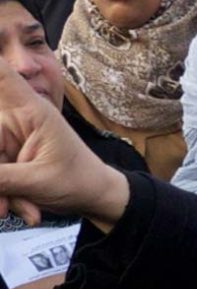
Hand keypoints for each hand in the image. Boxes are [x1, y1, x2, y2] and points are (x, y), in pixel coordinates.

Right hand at [0, 57, 128, 231]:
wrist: (94, 196)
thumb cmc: (77, 180)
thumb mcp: (36, 180)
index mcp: (30, 111)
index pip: (2, 77)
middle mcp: (17, 119)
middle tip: (3, 210)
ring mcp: (9, 139)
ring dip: (3, 194)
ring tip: (24, 211)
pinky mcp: (6, 157)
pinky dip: (8, 198)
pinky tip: (29, 211)